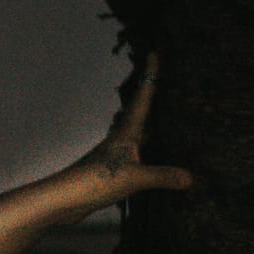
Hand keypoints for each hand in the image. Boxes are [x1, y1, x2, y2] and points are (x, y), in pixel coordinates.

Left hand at [63, 54, 195, 208]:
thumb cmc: (93, 181)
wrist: (62, 200)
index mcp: (126, 134)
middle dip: (155, 98)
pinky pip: (139, 157)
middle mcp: (121, 140)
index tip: (154, 53)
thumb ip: (163, 176)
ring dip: (155, 126)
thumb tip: (191, 178)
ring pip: (141, 135)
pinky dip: (152, 153)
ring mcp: (116, 156)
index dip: (150, 76)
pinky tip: (161, 159)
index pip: (143, 99)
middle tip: (172, 82)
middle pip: (142, 114)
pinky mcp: (113, 172)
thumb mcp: (134, 178)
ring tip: (174, 118)